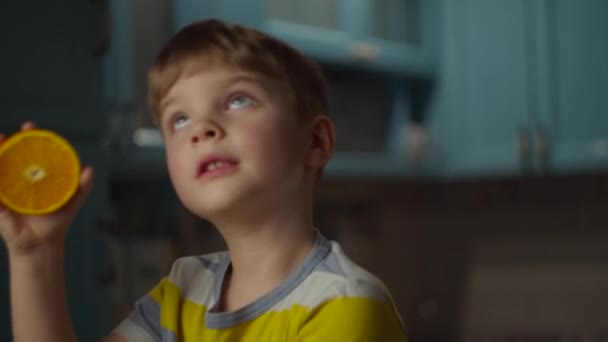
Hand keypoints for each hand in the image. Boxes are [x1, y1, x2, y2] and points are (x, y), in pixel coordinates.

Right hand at [0, 122, 93, 254]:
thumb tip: (89, 170)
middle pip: (11, 155)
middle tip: (9, 134)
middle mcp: (19, 180)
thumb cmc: (56, 222)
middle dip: (8, 141)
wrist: (42, 244)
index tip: (30, 126)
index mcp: (35, 177)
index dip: (29, 138)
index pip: (31, 152)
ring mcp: (7, 191)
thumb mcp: (72, 202)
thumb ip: (82, 187)